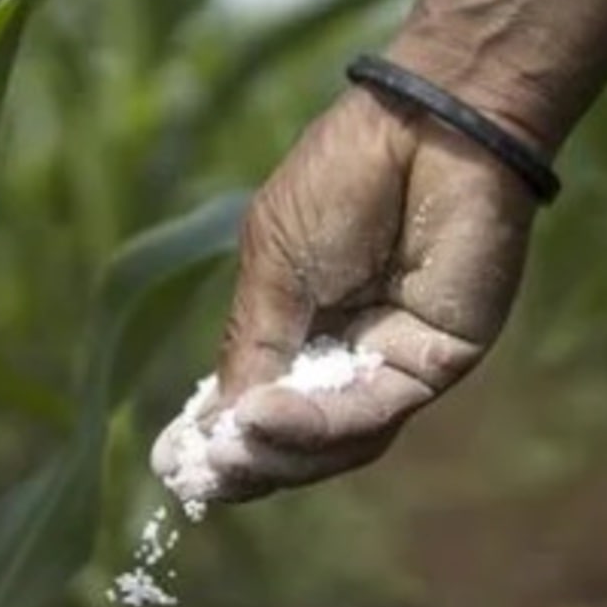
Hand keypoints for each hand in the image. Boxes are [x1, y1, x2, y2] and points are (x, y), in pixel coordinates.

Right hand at [151, 85, 537, 502]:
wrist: (426, 129)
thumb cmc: (342, 179)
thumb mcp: (271, 265)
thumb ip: (251, 348)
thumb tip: (216, 432)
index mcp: (303, 326)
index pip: (262, 404)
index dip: (221, 439)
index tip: (171, 466)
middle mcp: (350, 355)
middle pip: (299, 438)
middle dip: (247, 462)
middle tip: (199, 476)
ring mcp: (394, 363)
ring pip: (337, 441)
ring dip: (279, 452)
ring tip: (232, 447)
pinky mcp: (435, 364)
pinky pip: (373, 412)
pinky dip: (317, 424)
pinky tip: (267, 415)